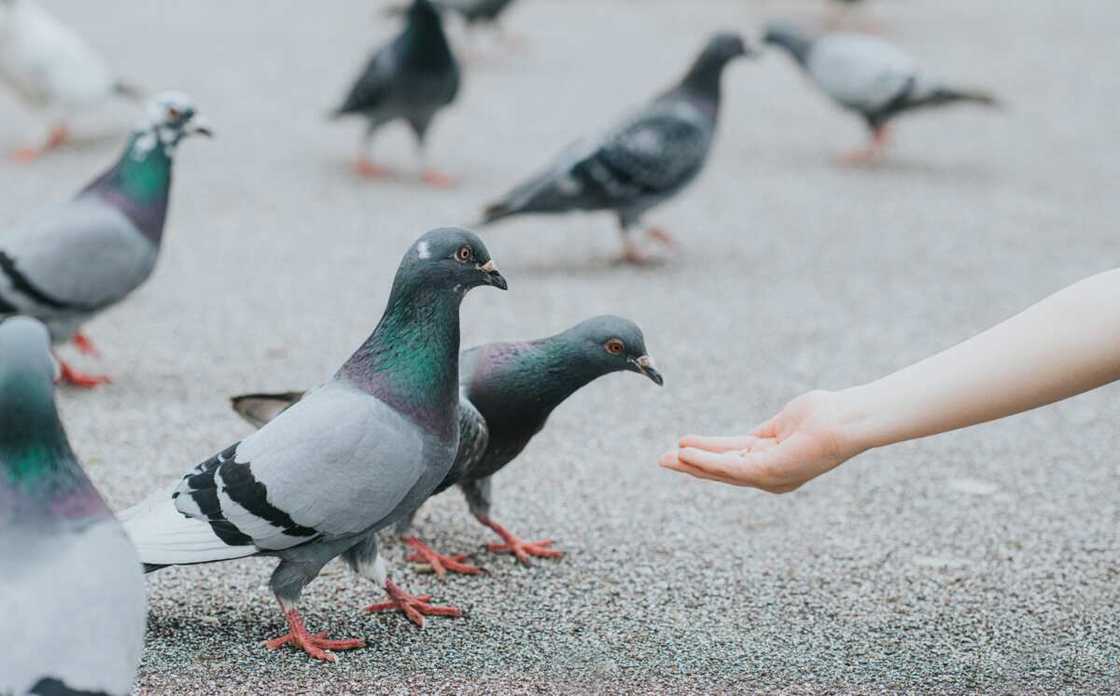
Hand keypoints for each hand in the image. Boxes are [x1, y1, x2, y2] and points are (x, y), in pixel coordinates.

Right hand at [658, 390, 868, 492]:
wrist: (846, 419)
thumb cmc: (823, 416)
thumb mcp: (783, 425)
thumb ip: (763, 436)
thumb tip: (747, 439)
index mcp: (772, 464)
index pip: (731, 460)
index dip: (705, 454)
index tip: (681, 448)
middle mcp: (770, 476)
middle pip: (721, 471)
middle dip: (690, 466)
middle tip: (663, 461)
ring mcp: (770, 476)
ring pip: (721, 471)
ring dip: (692, 464)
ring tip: (667, 458)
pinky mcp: (768, 471)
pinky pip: (729, 467)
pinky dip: (705, 461)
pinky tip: (686, 452)